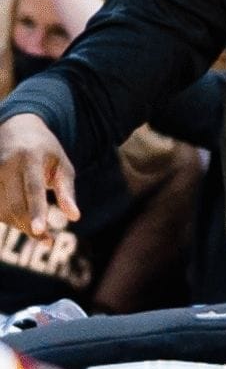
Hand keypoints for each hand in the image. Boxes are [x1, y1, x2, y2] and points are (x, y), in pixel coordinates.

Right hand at [0, 114, 78, 237]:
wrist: (17, 128)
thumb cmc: (46, 151)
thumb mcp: (62, 165)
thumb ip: (67, 191)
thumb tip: (75, 217)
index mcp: (30, 157)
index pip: (33, 189)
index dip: (36, 211)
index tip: (40, 231)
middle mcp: (6, 164)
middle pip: (15, 205)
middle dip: (31, 227)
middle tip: (48, 240)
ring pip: (2, 211)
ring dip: (19, 225)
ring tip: (38, 227)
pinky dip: (8, 218)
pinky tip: (22, 219)